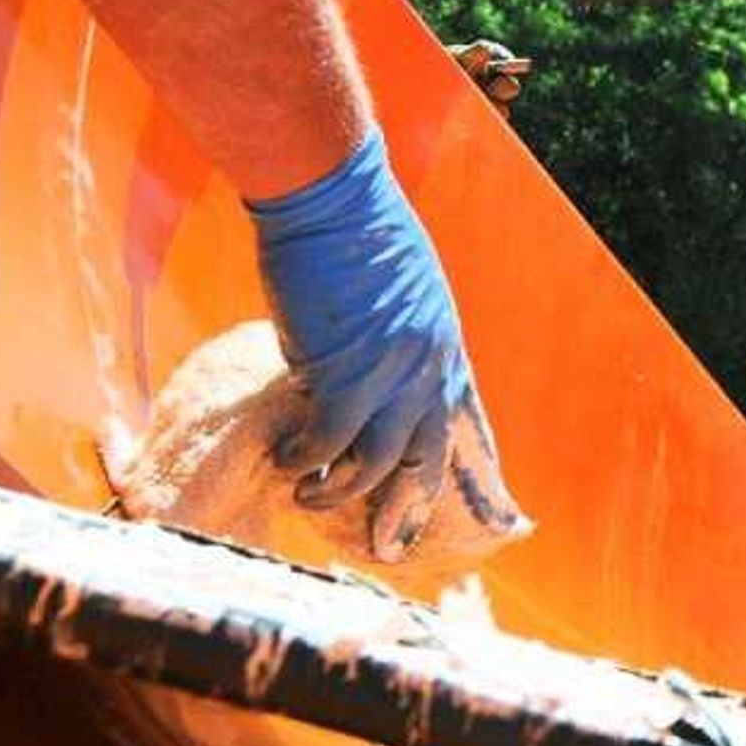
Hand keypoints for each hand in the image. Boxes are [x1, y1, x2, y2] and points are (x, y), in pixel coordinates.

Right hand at [246, 134, 499, 553]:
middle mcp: (427, 368)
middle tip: (385, 546)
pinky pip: (327, 442)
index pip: (459, 423)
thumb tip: (359, 372)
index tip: (444, 504)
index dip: (451, 471)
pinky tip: (285, 464)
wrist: (332, 198)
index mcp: (443, 345)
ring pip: (376, 463)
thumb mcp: (396, 289)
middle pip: (426, 458)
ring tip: (310, 496)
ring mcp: (390, 375)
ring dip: (342, 492)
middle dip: (406, 509)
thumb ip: (389, 337)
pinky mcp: (344, 376)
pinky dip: (305, 461)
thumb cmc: (354, 229)